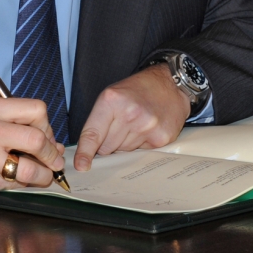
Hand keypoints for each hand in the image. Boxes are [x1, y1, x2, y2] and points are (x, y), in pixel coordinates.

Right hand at [0, 97, 64, 198]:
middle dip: (51, 155)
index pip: (36, 110)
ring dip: (43, 176)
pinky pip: (12, 184)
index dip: (48, 127)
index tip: (47, 138)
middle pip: (37, 139)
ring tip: (43, 177)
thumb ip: (15, 127)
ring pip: (29, 167)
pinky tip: (16, 181)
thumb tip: (53, 145)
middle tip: (54, 162)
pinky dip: (20, 185)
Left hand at [73, 64, 189, 170]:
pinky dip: (141, 144)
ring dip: (126, 143)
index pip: (93, 134)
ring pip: (123, 152)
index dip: (85, 153)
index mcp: (112, 100)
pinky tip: (148, 129)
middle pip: (106, 148)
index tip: (81, 166)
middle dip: (109, 143)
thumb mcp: (113, 95)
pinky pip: (140, 153)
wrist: (172, 85)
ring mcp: (147, 126)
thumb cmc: (139, 90)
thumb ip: (99, 121)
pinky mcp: (160, 138)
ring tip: (137, 124)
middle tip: (121, 126)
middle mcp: (130, 113)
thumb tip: (88, 154)